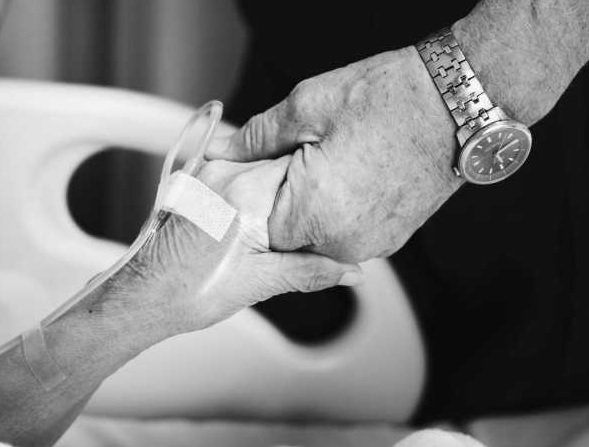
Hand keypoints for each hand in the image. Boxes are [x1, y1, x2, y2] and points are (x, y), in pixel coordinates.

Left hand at [111, 157, 361, 335]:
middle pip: (282, 165)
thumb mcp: (259, 283)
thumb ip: (310, 270)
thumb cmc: (188, 292)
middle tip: (313, 224)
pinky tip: (256, 223)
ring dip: (279, 192)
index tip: (335, 204)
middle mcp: (224, 174)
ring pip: (261, 169)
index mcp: (245, 192)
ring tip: (279, 230)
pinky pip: (240, 176)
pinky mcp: (198, 184)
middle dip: (302, 190)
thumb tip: (349, 270)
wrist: (143, 296)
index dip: (322, 185)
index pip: (301, 168)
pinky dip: (257, 193)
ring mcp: (208, 176)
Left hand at [210, 48, 463, 262]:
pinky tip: (349, 172)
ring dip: (310, 204)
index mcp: (314, 215)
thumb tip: (222, 152)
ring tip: (330, 158)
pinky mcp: (391, 237)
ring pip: (316, 235)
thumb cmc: (389, 99)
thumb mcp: (306, 107)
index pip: (254, 228)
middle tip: (298, 155)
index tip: (260, 168)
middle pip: (285, 236)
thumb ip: (254, 139)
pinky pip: (345, 232)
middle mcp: (343, 242)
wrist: (459, 102)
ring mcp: (372, 244)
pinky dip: (337, 208)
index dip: (251, 196)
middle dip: (280, 200)